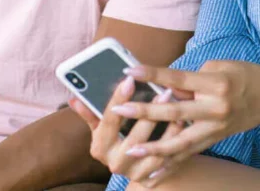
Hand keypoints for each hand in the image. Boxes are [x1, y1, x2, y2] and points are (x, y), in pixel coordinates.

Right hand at [70, 77, 187, 187]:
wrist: (139, 167)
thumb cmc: (121, 138)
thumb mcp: (105, 128)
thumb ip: (93, 113)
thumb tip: (75, 99)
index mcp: (100, 148)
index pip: (107, 121)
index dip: (117, 100)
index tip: (129, 80)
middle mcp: (114, 163)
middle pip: (133, 138)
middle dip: (149, 114)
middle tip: (163, 92)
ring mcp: (134, 173)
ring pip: (153, 151)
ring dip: (168, 128)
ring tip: (178, 107)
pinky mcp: (151, 179)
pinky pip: (168, 160)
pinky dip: (176, 142)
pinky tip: (184, 123)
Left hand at [71, 61, 259, 185]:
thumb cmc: (244, 74)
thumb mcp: (218, 66)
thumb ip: (191, 78)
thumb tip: (166, 87)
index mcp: (215, 84)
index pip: (178, 79)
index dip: (153, 75)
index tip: (130, 71)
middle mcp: (215, 108)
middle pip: (175, 113)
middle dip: (145, 112)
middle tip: (120, 110)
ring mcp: (216, 127)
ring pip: (181, 142)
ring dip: (155, 147)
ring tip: (133, 150)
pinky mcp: (215, 139)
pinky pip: (190, 153)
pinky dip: (171, 163)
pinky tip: (154, 172)